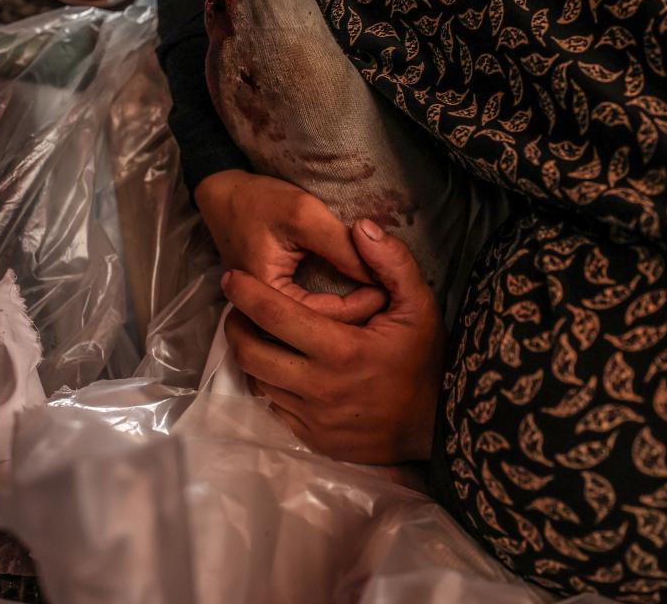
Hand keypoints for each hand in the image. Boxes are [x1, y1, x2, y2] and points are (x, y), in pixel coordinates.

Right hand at [195, 169, 385, 321]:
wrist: (225, 195)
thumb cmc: (259, 201)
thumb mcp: (303, 215)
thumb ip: (340, 246)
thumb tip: (377, 273)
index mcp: (269, 299)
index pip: (329, 316)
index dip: (364, 302)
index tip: (390, 285)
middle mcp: (266, 316)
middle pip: (325, 328)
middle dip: (361, 310)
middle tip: (391, 290)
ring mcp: (271, 313)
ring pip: (320, 323)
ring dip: (351, 309)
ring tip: (381, 291)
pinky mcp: (278, 302)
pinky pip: (313, 313)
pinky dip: (338, 303)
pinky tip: (360, 290)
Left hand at [222, 219, 444, 463]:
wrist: (435, 425)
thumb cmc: (424, 359)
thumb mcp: (420, 305)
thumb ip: (392, 262)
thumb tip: (361, 227)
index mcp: (342, 350)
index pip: (274, 316)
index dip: (245, 293)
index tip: (231, 278)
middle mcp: (319, 387)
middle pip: (251, 352)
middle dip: (236, 326)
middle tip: (238, 309)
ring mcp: (313, 418)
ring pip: (258, 381)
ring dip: (251, 354)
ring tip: (256, 334)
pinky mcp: (311, 438)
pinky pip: (273, 407)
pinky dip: (269, 383)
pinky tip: (278, 366)